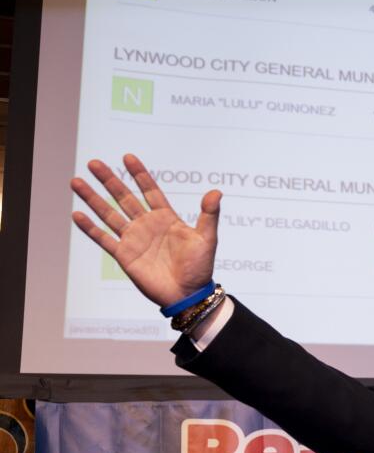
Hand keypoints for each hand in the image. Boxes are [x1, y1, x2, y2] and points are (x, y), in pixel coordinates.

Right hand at [70, 153, 221, 307]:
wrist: (188, 295)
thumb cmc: (200, 268)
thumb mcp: (207, 239)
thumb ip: (209, 215)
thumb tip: (216, 192)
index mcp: (166, 219)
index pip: (150, 191)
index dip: (139, 175)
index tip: (128, 157)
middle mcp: (147, 226)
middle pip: (124, 198)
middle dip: (110, 180)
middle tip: (94, 163)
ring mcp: (134, 240)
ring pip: (109, 214)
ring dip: (93, 199)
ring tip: (77, 182)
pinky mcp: (125, 255)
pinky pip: (104, 239)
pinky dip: (90, 228)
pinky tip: (78, 214)